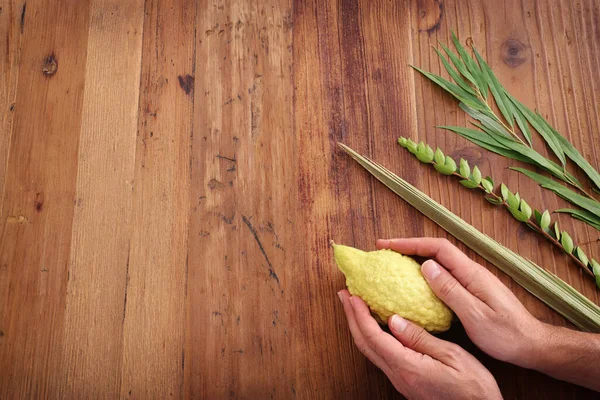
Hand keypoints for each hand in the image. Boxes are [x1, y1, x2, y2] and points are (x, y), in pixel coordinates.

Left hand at [338, 290, 501, 399]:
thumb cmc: (473, 388)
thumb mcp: (452, 356)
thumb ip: (421, 338)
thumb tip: (394, 320)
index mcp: (407, 367)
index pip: (374, 337)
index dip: (360, 315)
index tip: (352, 295)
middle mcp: (398, 375)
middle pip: (364, 344)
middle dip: (351, 318)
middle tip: (344, 295)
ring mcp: (400, 380)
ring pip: (370, 351)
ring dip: (359, 327)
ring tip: (354, 306)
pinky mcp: (405, 382)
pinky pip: (380, 356)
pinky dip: (371, 336)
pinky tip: (376, 325)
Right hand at [376, 238, 544, 368]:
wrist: (532, 344)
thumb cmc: (505, 334)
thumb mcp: (475, 315)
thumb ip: (450, 289)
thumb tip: (426, 265)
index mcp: (471, 273)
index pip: (437, 248)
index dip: (410, 243)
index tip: (388, 246)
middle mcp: (471, 272)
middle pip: (436, 251)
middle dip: (409, 248)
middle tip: (384, 252)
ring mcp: (472, 281)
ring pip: (439, 263)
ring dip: (415, 260)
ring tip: (393, 266)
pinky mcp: (472, 291)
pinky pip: (443, 276)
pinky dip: (425, 275)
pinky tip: (414, 286)